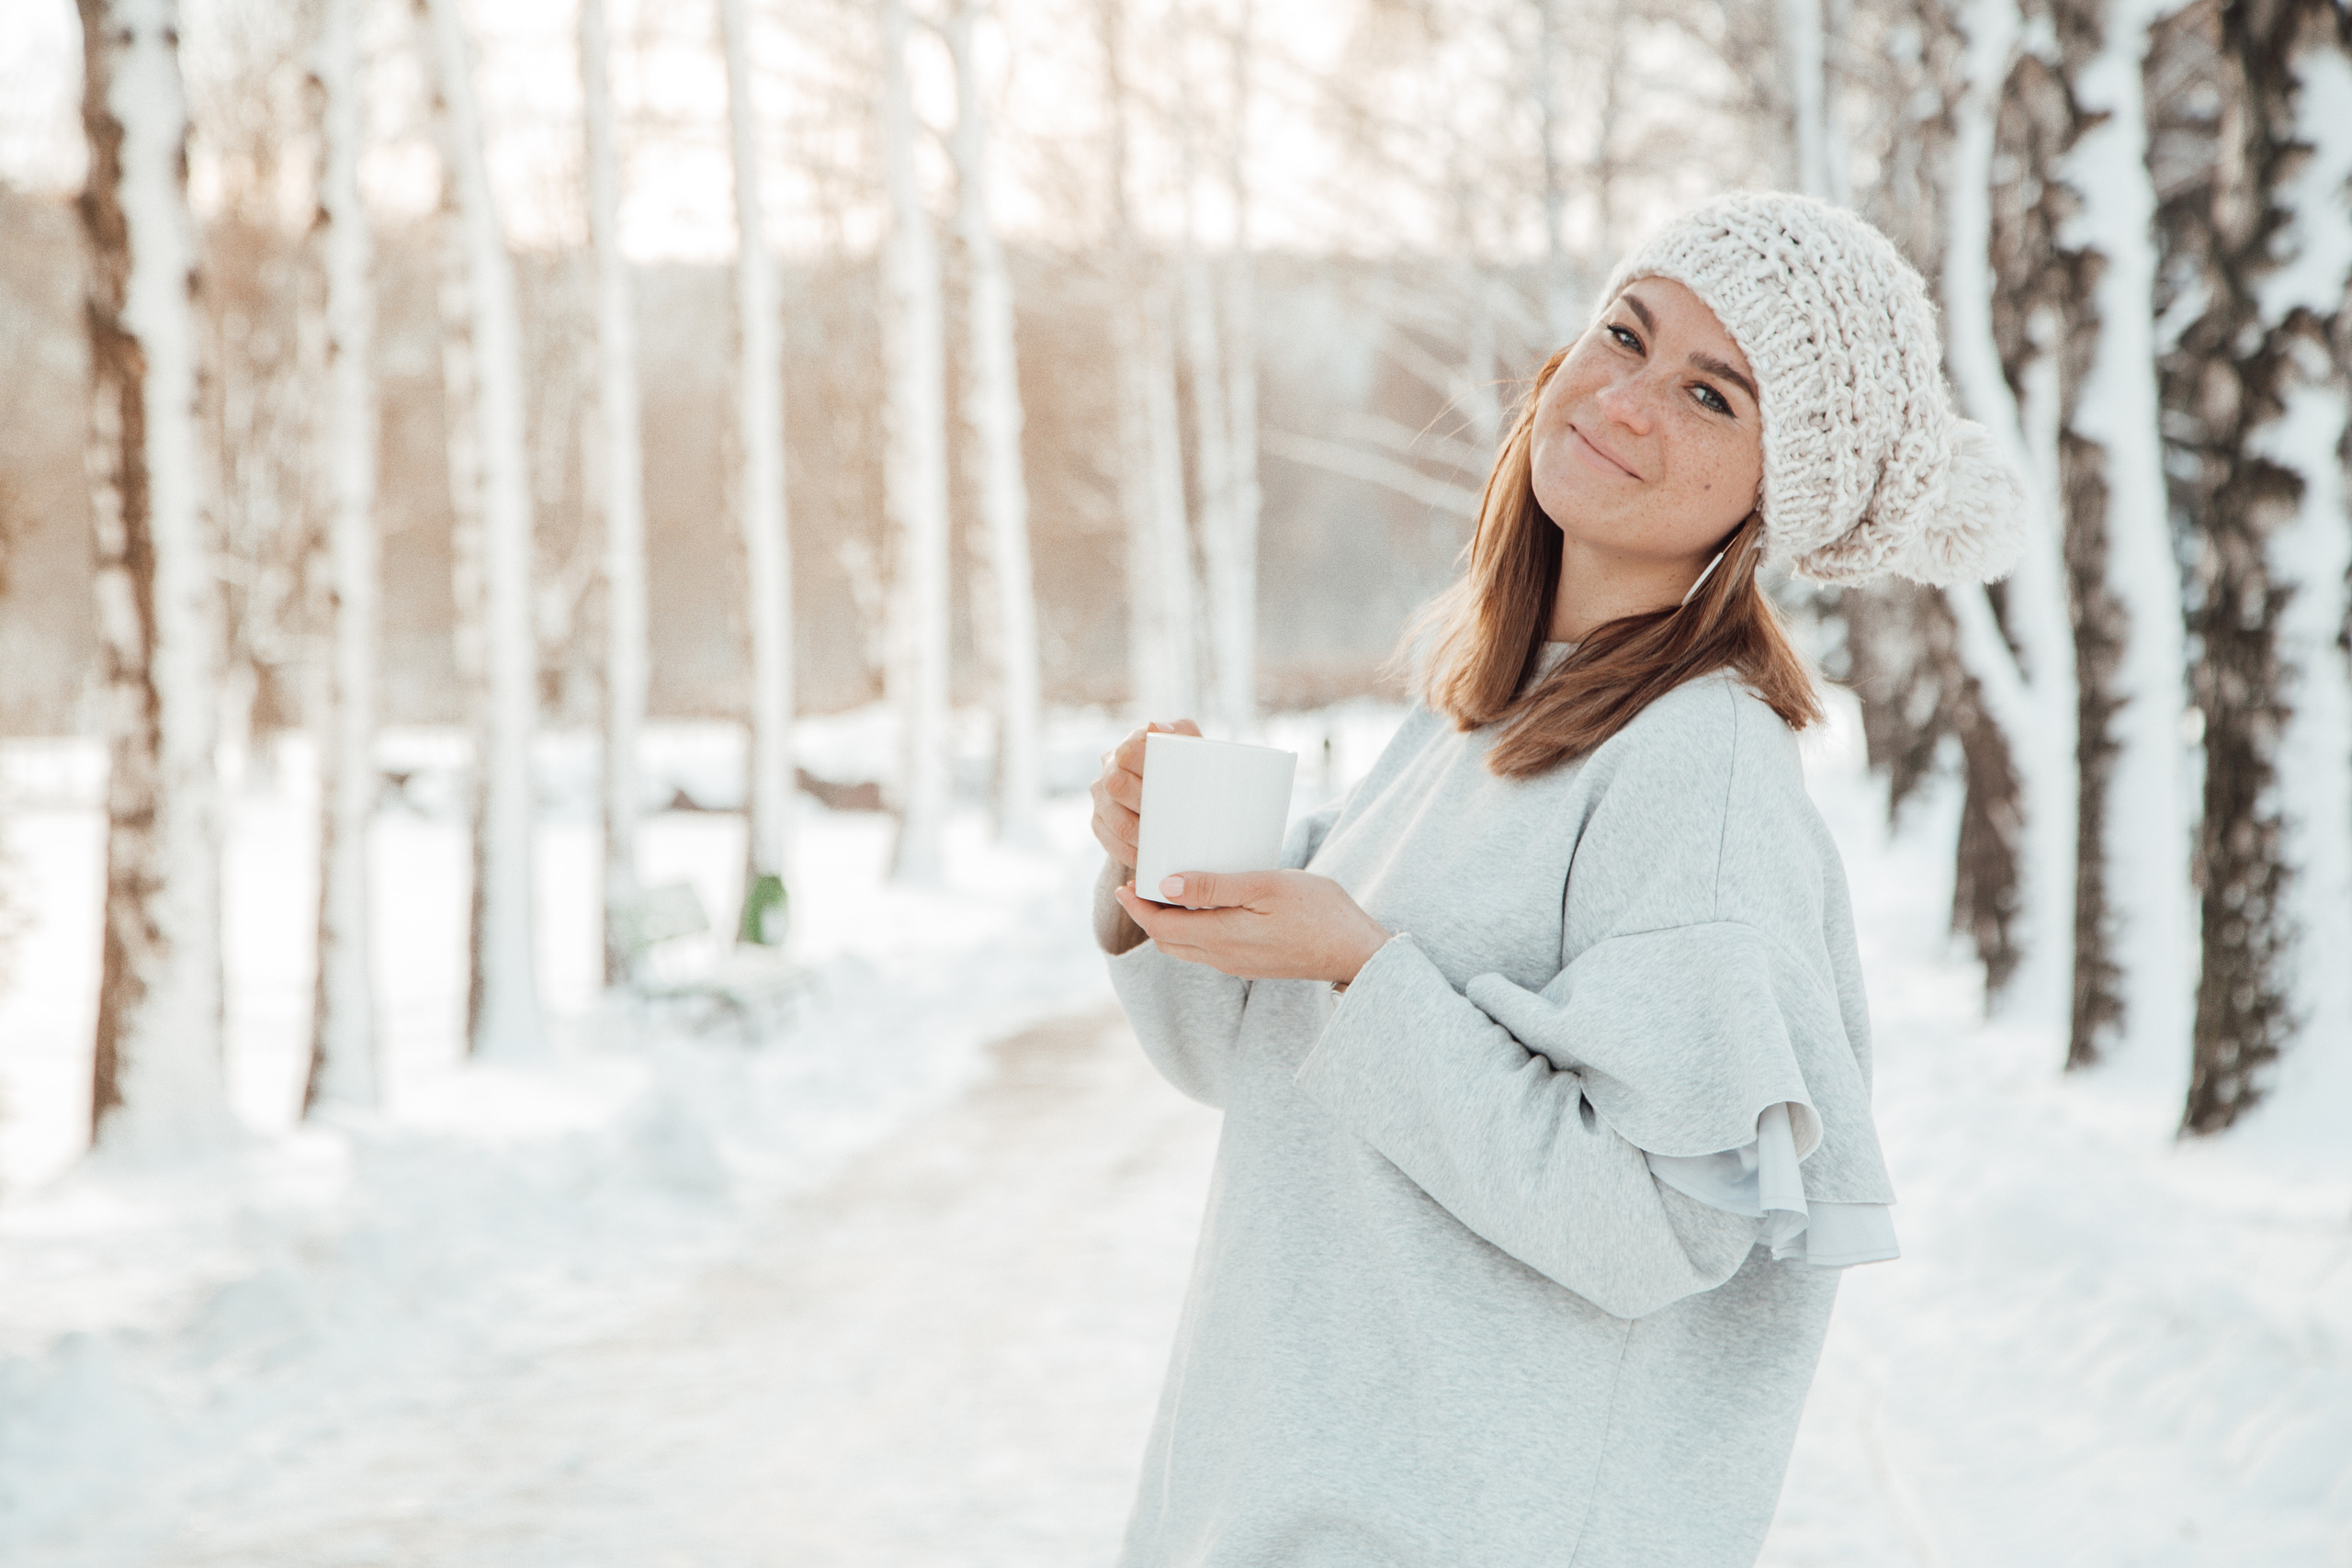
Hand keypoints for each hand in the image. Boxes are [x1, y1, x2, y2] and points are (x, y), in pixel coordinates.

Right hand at [1090, 717, 1200, 868]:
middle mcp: (1110, 766)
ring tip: (1158, 843)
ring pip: (1111, 818)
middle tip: (1168, 819)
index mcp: (1132, 743)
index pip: (1127, 752)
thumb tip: (1159, 729)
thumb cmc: (1189, 765)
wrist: (1179, 788)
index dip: (1143, 768)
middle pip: (1115, 785)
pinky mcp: (1099, 821)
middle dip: (1141, 805)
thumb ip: (1183, 732)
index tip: (1167, 784)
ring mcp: (1101, 795)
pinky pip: (1108, 840)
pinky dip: (1127, 852)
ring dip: (1135, 834)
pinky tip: (1144, 857)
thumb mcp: (1191, 744)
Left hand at [1113, 869, 1391, 985]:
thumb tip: (1165, 886)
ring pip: (1186, 949)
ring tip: (1168, 891)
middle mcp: (1223, 959)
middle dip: (1148, 915)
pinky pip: (1207, 950)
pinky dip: (1191, 930)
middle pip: (1168, 942)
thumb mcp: (1265, 886)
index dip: (1136, 908)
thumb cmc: (1318, 911)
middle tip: (1141, 882)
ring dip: (1168, 924)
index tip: (1124, 883)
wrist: (1356, 951)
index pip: (1160, 929)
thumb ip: (1214, 888)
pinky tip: (1205, 906)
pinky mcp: (1251, 964)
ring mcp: (1237, 965)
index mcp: (1221, 939)